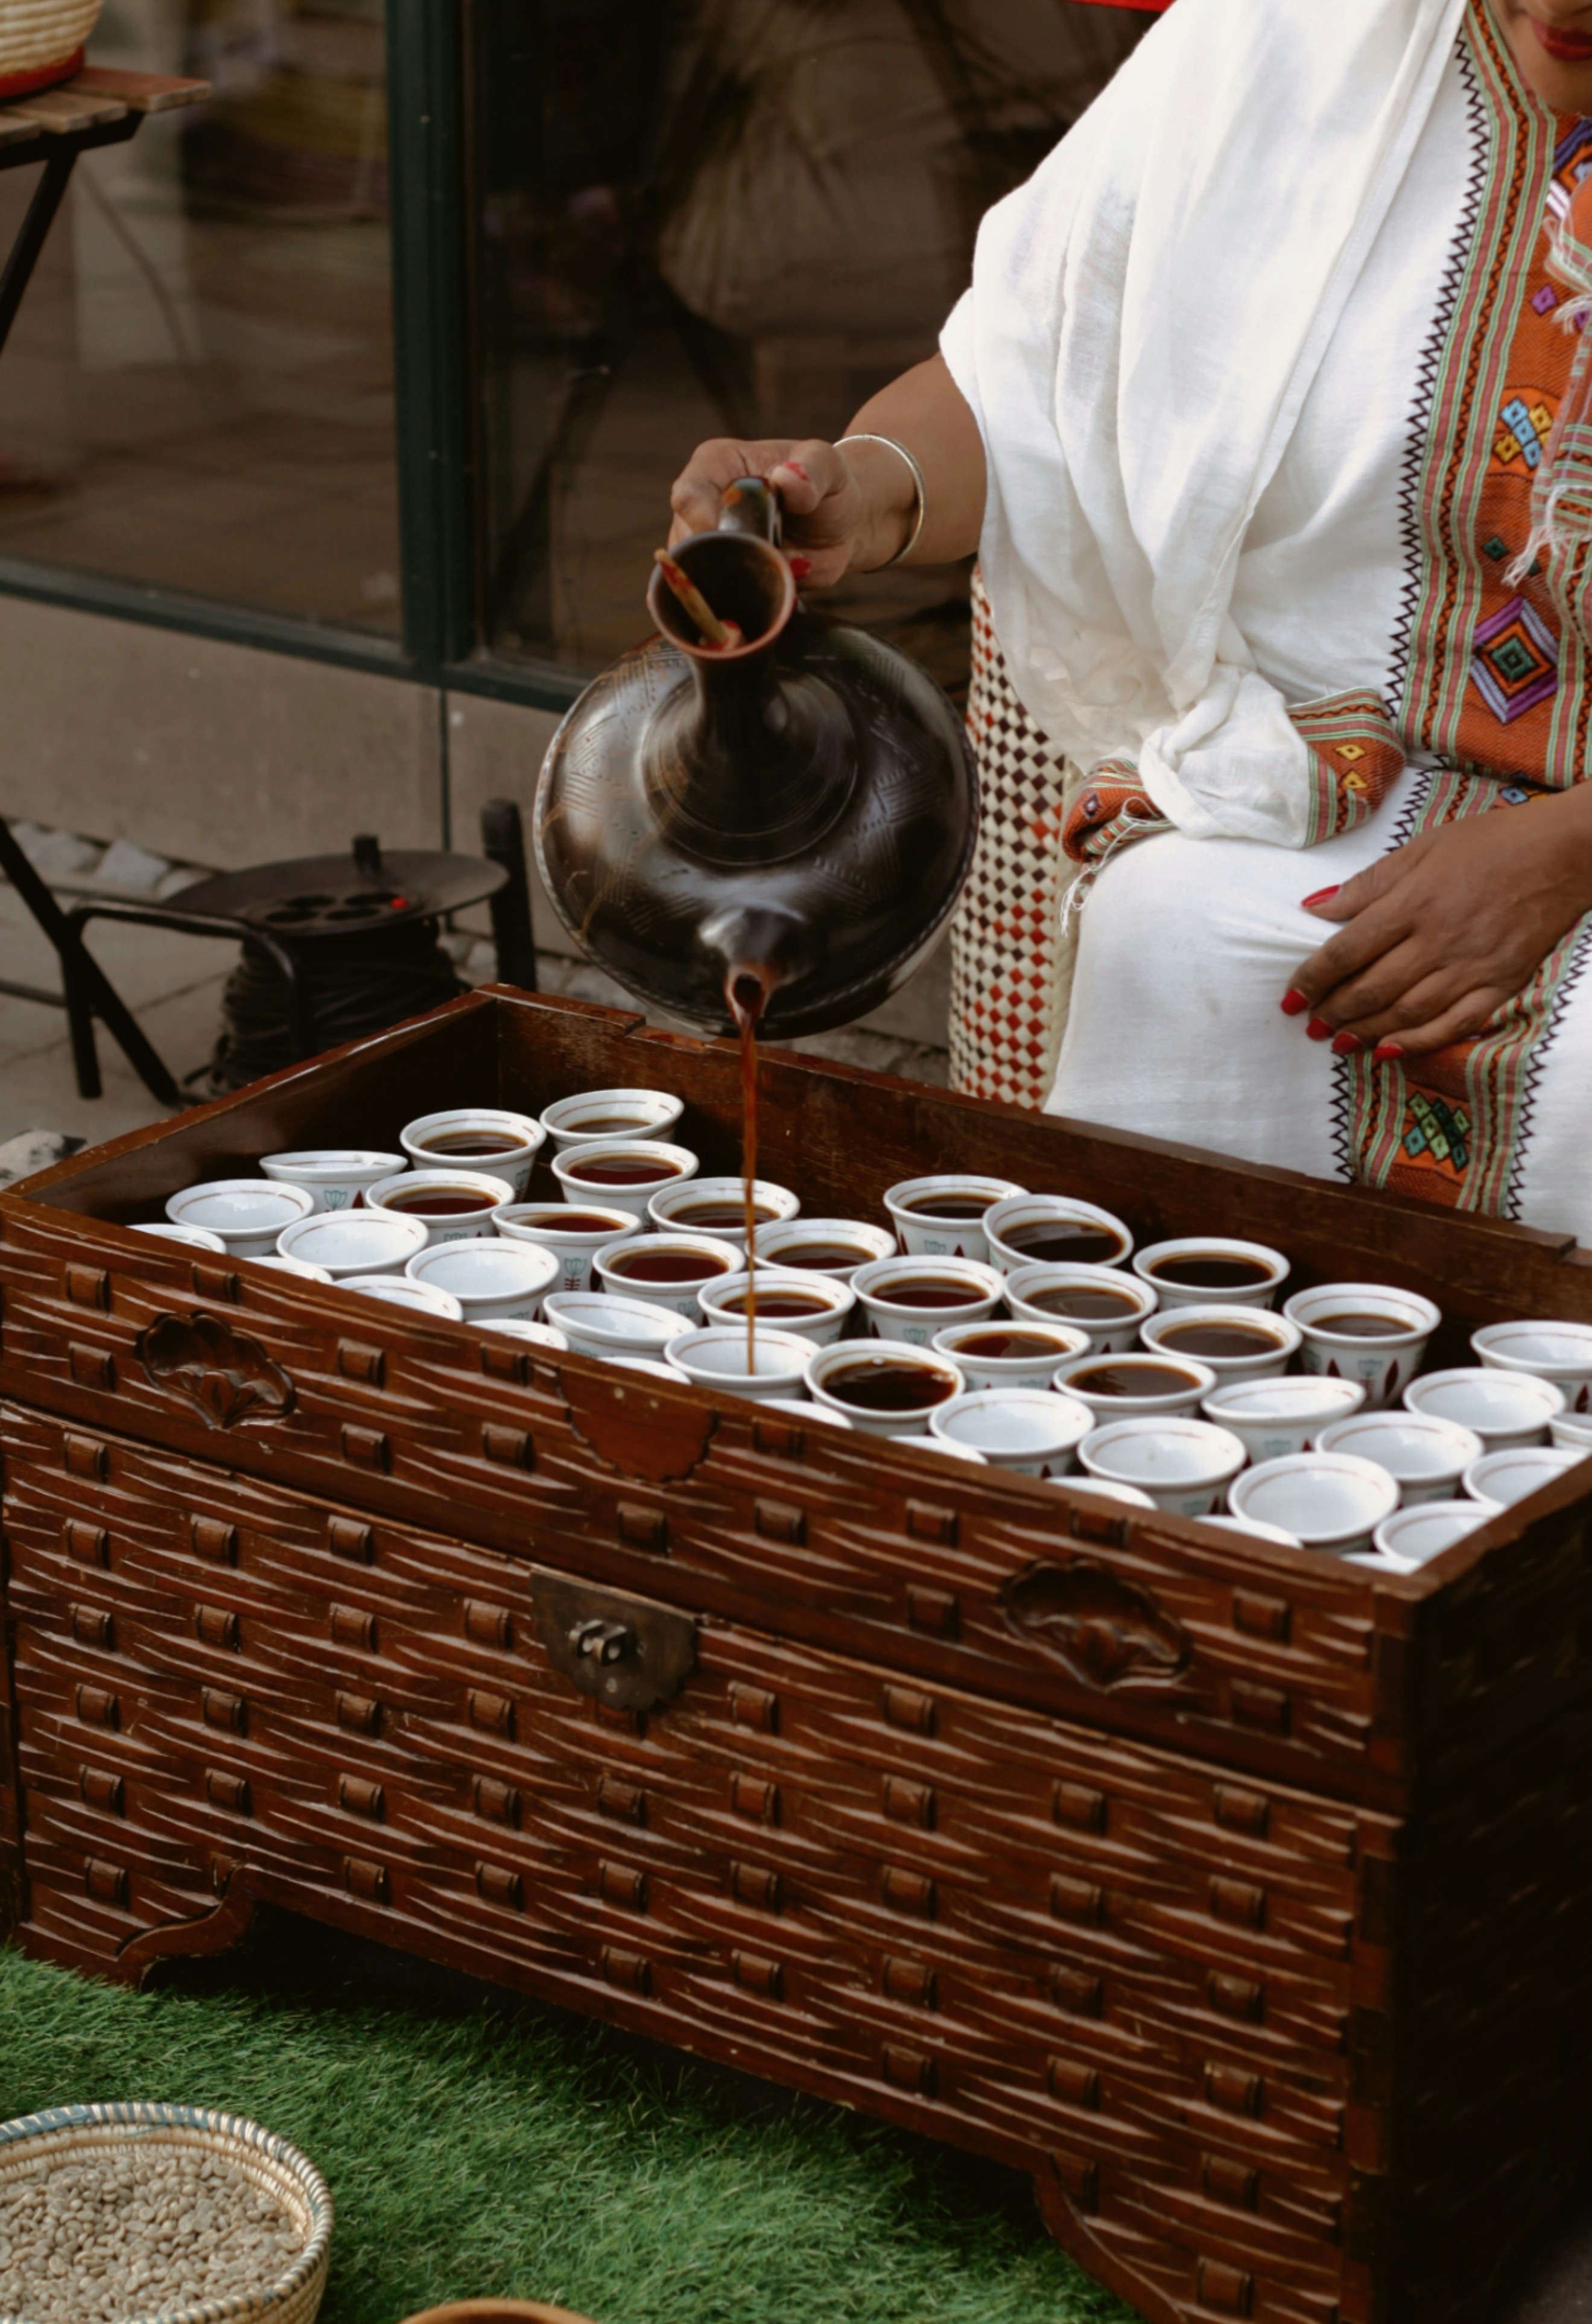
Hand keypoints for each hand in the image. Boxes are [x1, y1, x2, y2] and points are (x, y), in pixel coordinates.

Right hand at [668, 437, 879, 588]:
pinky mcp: (723, 578)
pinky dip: (747, 602)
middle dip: (723, 561)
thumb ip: (812, 469)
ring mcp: (710, 547)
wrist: (841, 526)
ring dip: (737, 584)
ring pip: (698, 577)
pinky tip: (774, 593)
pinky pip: (720, 600)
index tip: (732, 538)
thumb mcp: (828, 465)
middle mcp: (703, 507)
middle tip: (766, 562)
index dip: (699, 519)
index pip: (688, 493)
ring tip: (778, 572)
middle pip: (687, 543)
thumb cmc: (827, 484)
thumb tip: (787, 478)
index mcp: (716, 466)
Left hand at [1282, 793, 1591, 1058]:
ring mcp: (1472, 966)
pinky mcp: (1502, 983)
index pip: (1346, 951)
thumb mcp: (1422, 848)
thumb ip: (1368, 884)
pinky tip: (1389, 1051)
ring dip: (1366, 1032)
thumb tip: (1315, 906)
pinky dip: (1419, 1042)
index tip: (1290, 999)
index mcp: (1413, 903)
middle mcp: (1438, 940)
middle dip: (1333, 1012)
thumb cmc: (1491, 843)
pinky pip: (1455, 1024)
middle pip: (1371, 989)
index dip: (1312, 980)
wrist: (1566, 852)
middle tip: (1310, 1026)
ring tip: (1338, 1042)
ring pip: (1407, 1012)